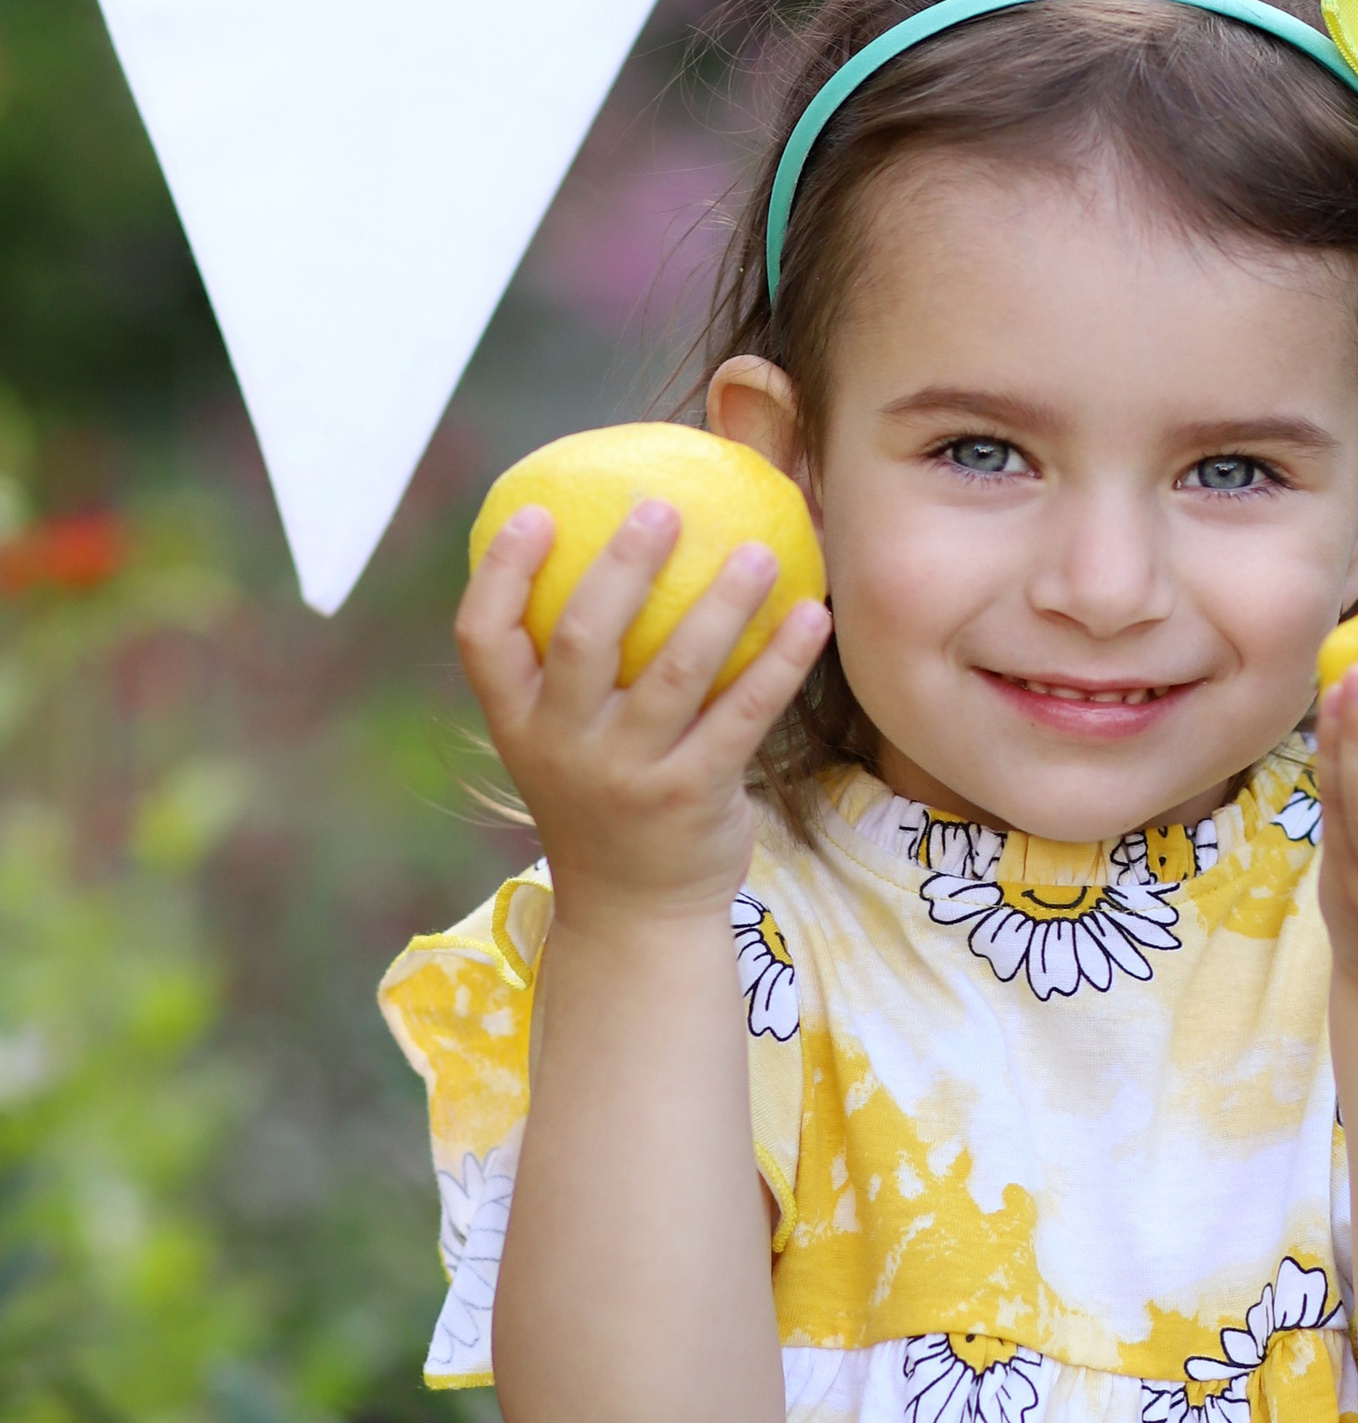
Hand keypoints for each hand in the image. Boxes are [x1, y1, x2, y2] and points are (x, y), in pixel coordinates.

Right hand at [455, 502, 831, 927]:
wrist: (636, 914)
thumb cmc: (604, 800)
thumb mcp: (561, 743)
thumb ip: (569, 673)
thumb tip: (619, 548)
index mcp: (516, 724)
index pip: (481, 639)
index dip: (501, 573)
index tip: (533, 512)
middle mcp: (561, 747)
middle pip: (582, 639)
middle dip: (621, 566)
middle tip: (662, 508)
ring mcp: (627, 776)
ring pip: (675, 671)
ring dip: (722, 604)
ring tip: (761, 551)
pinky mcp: (693, 797)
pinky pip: (743, 715)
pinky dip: (780, 661)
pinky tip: (812, 615)